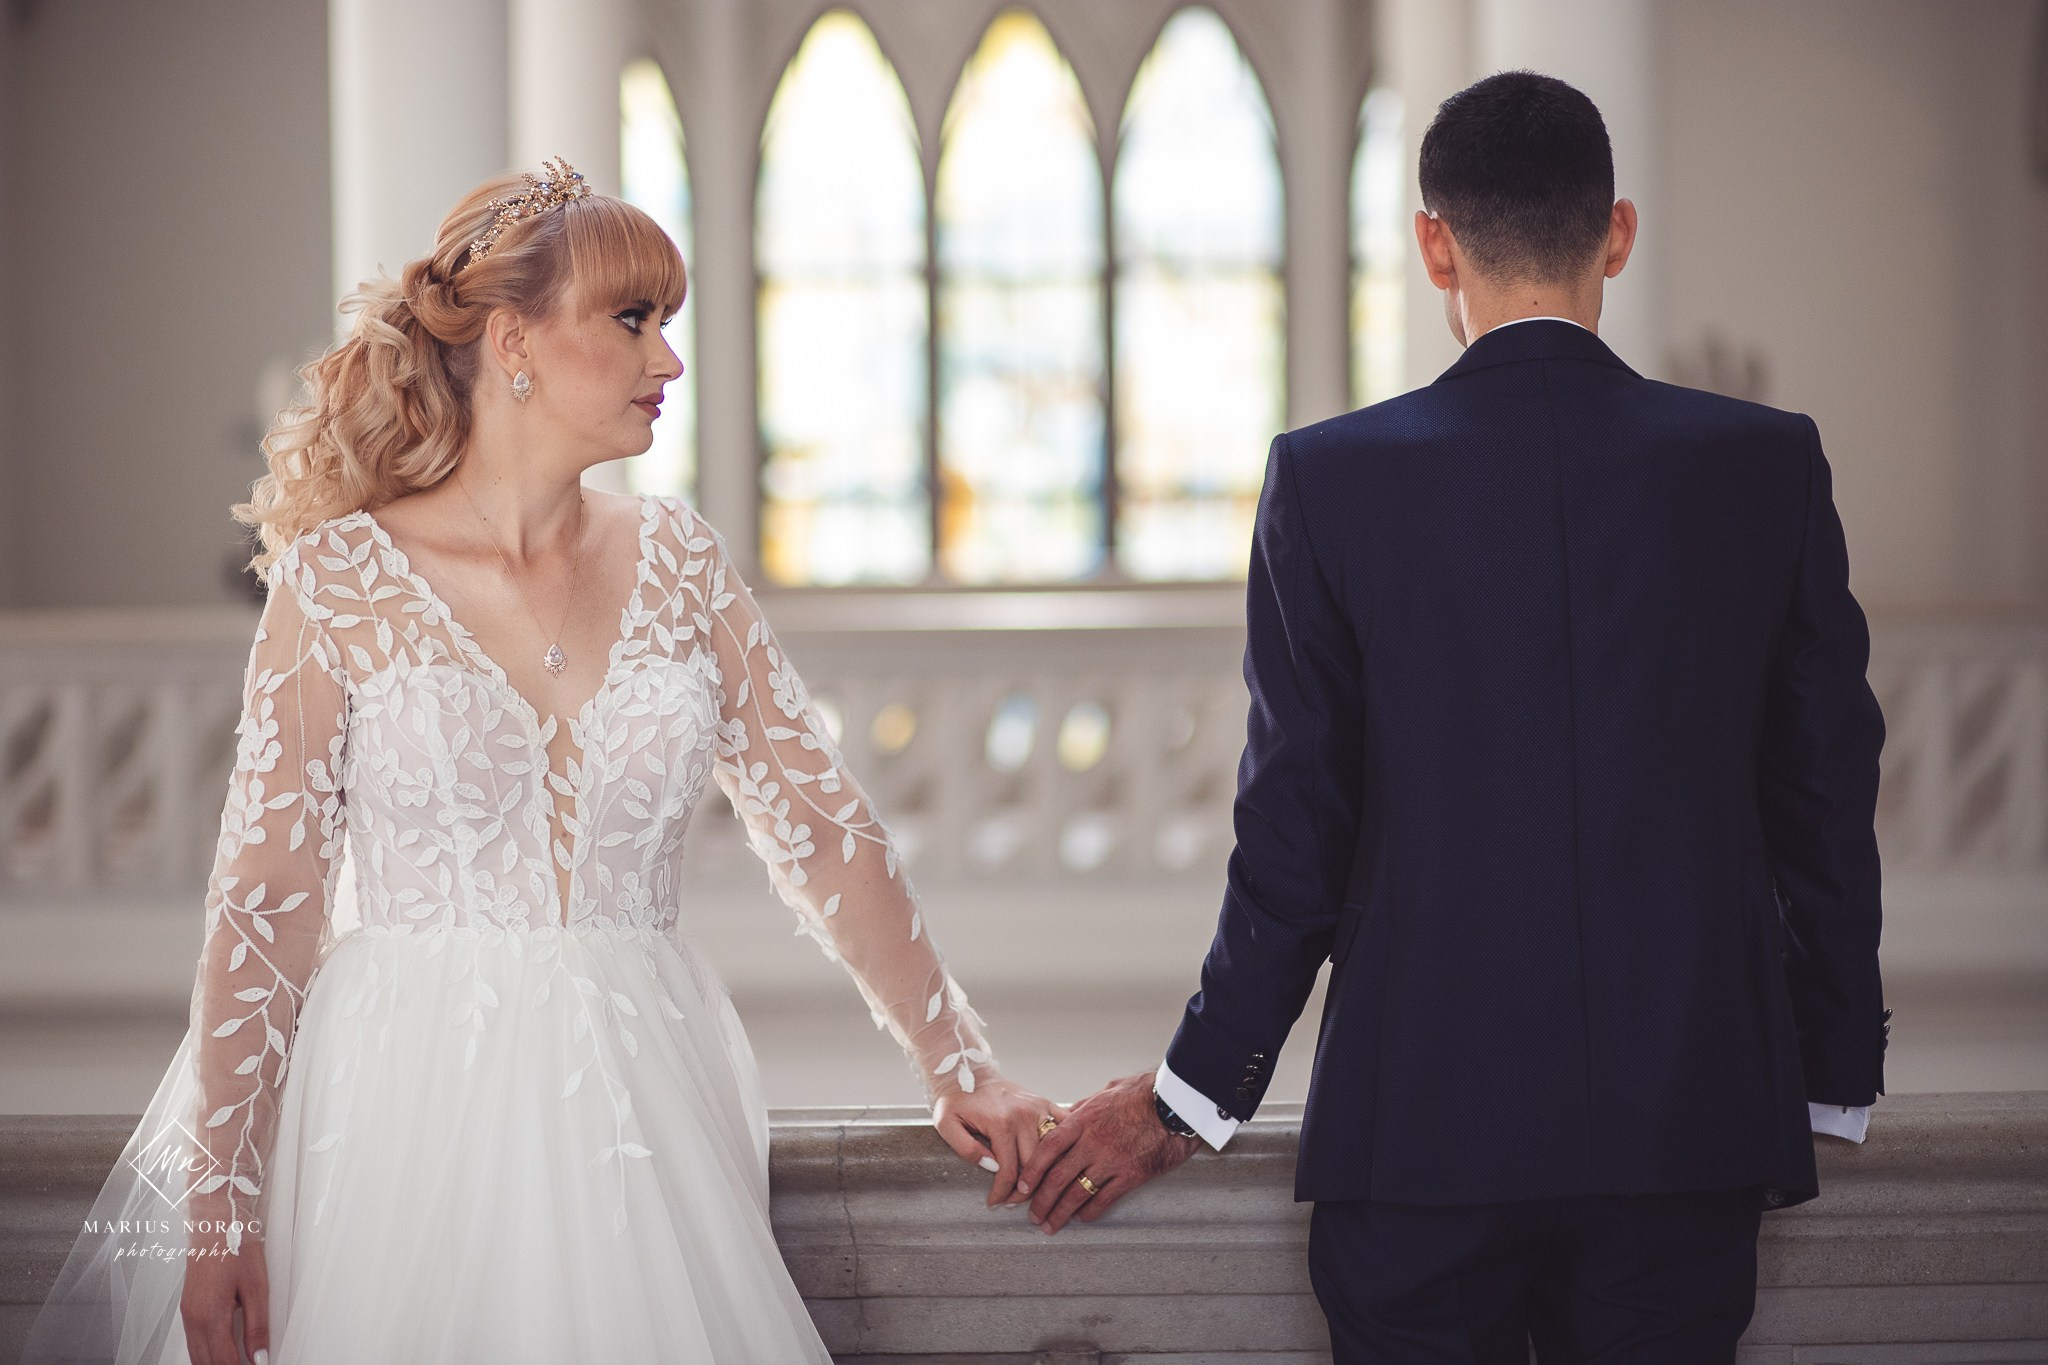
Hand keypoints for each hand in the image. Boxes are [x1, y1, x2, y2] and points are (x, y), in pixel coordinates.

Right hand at [180, 1235, 269, 1364]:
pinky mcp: (187, 1309)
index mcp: (211, 1316)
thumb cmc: (236, 1247)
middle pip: (207, 1363)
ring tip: (238, 1362)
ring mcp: (187, 1315)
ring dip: (215, 1363)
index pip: (225, 1361)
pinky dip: (207, 1354)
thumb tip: (259, 1356)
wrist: (213, 1223)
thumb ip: (257, 1326)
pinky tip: (222, 1354)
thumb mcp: (256, 1287)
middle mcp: (193, 1319)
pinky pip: (193, 1343)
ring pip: (197, 1356)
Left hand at [933, 1073, 1068, 1206]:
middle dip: (1025, 1190)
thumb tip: (991, 1166)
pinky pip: (1062, 1128)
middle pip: (1034, 1166)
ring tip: (1033, 1188)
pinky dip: (1063, 1146)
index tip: (997, 1203)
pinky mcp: (1045, 1103)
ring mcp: (1038, 1108)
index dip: (1003, 1192)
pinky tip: (1054, 1161)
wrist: (968, 1071)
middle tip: (1014, 1202)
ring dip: (1045, 1173)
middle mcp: (1023, 1115)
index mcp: (1000, 1123)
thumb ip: (965, 1148)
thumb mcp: (947, 1124)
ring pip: (1052, 1152)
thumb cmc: (956, 1100)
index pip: (1009, 1171)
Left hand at [1019, 1071, 1199, 1233]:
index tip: (1023, 1186)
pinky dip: (1089, 1212)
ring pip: (1077, 1193)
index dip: (1032, 1170)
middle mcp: (1093, 1142)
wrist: (1177, 1103)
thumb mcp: (1107, 1091)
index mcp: (1084, 1120)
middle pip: (1058, 1177)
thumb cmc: (1144, 1093)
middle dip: (1041, 1200)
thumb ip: (1084, 1107)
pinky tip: (1081, 1218)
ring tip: (1051, 1225)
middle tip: (1033, 1215)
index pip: (1048, 1148)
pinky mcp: (1132, 1175)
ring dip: (1060, 1213)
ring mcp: (1112, 1161)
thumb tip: (1067, 1116)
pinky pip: (1105, 1199)